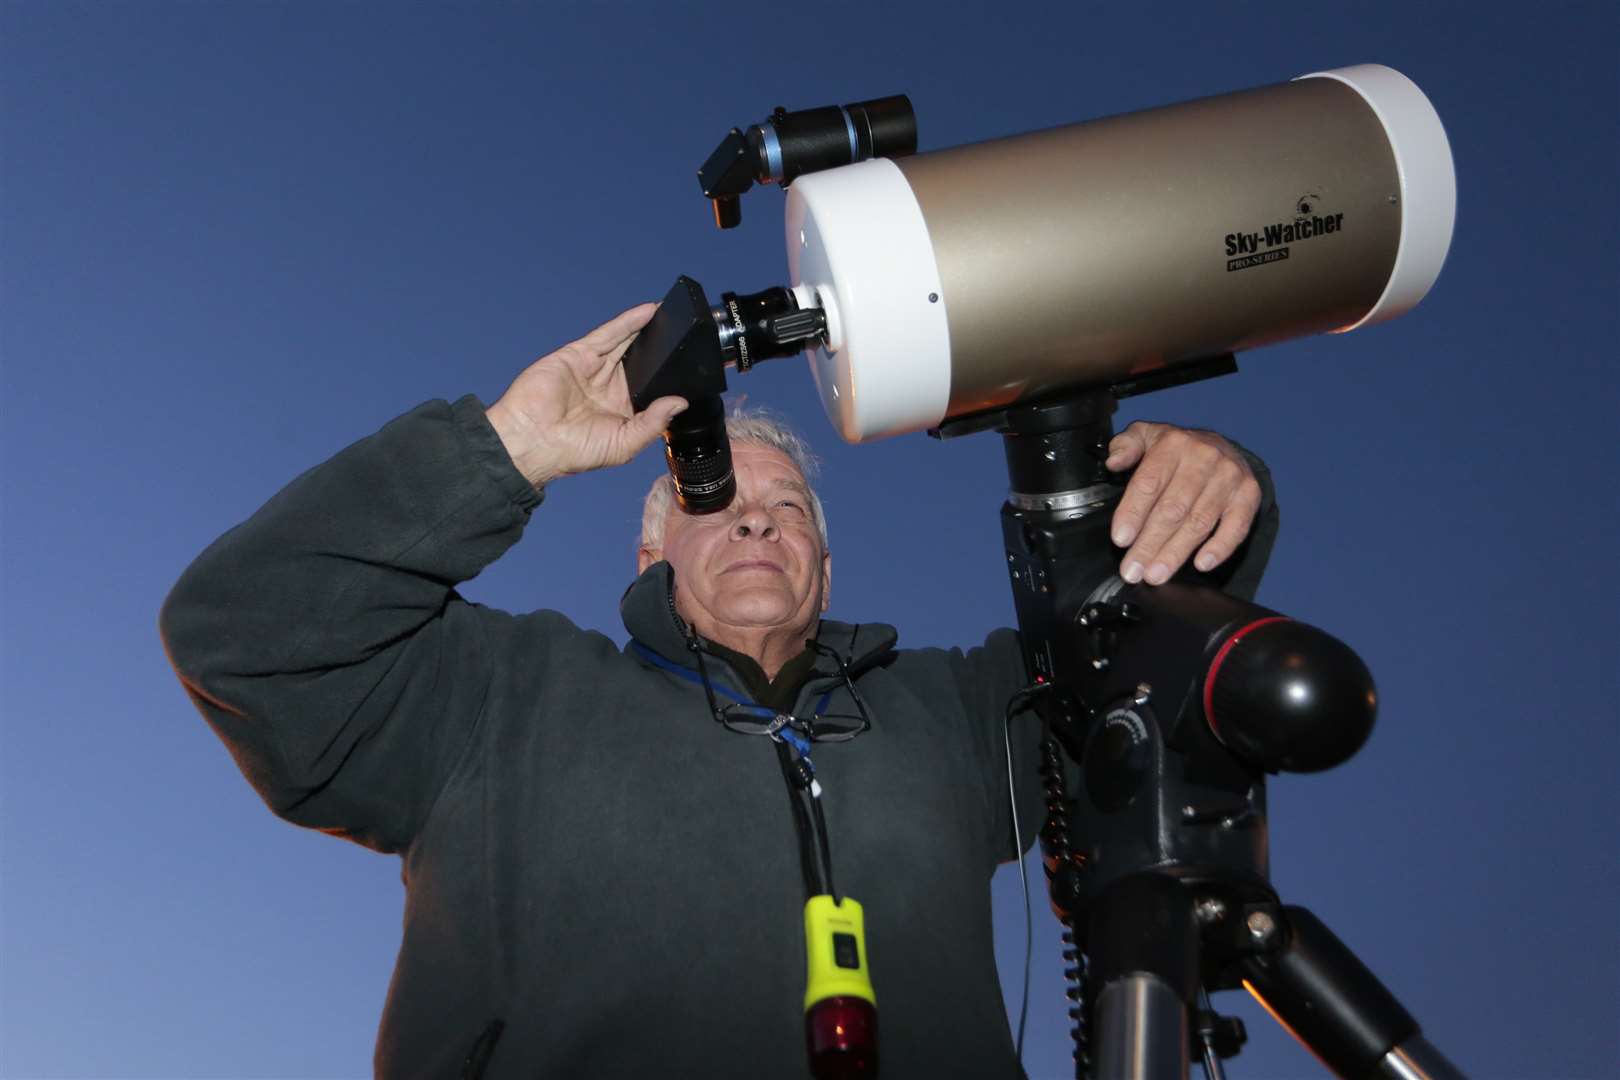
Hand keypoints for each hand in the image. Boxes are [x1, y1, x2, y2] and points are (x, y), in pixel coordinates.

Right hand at [485, 303, 686, 488]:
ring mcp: (593, 369)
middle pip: (640, 361)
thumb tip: (679, 402)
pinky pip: (608, 334)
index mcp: (621, 411)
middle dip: (661, 349)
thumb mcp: (624, 443)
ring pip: (626, 343)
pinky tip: (649, 312)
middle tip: (686, 334)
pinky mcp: (578, 354)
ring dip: (648, 329)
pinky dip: (629, 322)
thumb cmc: (573, 452)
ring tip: (673, 315)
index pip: (649, 388)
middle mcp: (608, 388)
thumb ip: (653, 422)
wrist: (532, 441)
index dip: (668, 378)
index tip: (692, 367)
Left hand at [1105, 421, 1261, 584]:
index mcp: (1173, 444)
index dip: (1133, 513)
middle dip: (1150, 544)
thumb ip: (1125, 446)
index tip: (1121, 540)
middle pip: (1173, 509)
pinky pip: (1236, 526)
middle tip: (1133, 571)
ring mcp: (1229, 477)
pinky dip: (1220, 548)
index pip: (1149, 483)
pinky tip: (1201, 564)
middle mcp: (1204, 458)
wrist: (1220, 446)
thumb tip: (1113, 462)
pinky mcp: (1249, 494)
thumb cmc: (1175, 449)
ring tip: (1156, 575)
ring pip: (1199, 522)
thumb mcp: (1146, 436)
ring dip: (1176, 553)